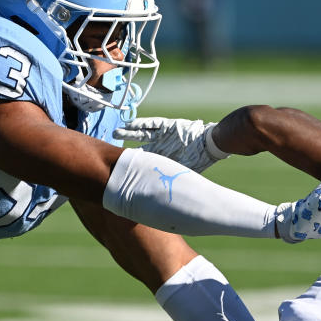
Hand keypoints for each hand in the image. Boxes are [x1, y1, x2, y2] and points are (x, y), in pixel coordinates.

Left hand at [114, 117, 228, 172]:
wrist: (211, 144)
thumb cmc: (199, 159)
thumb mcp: (182, 173)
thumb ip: (167, 180)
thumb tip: (155, 196)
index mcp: (163, 158)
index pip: (142, 161)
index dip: (129, 163)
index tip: (117, 167)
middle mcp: (160, 146)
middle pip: (139, 147)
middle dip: (125, 150)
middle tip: (109, 150)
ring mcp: (163, 136)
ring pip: (141, 134)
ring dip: (129, 134)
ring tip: (115, 133)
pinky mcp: (167, 126)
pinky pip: (151, 124)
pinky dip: (140, 124)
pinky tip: (129, 123)